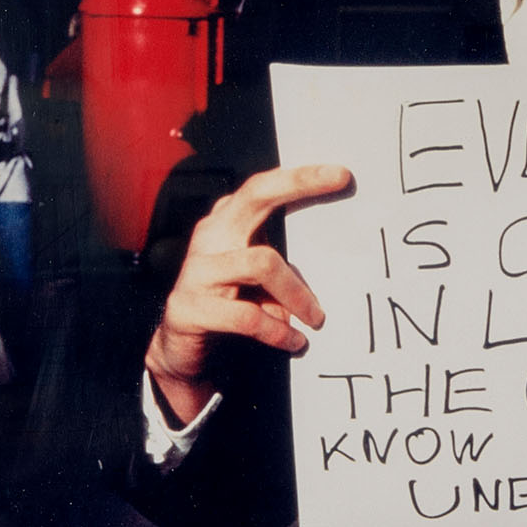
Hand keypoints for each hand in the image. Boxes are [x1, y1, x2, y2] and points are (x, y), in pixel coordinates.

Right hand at [145, 164, 352, 424]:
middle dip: (299, 184)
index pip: (263, 188)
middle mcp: (210, 236)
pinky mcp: (188, 307)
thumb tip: (338, 258)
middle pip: (255, 196)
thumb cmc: (233, 308)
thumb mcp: (263, 282)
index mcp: (227, 223)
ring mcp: (197, 269)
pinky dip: (278, 330)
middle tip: (342, 181)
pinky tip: (294, 341)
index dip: (301, 177)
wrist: (183, 353)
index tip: (342, 174)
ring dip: (297, 293)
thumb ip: (287, 263)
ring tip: (316, 318)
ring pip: (262, 262)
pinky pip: (248, 316)